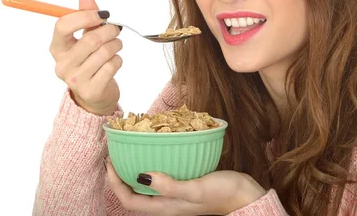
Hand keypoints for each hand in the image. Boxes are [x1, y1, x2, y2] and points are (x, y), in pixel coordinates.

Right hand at [49, 0, 122, 114]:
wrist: (95, 96)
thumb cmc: (90, 61)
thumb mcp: (85, 37)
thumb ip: (86, 16)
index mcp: (57, 47)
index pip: (63, 26)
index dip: (85, 16)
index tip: (102, 14)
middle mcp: (62, 64)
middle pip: (89, 40)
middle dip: (108, 31)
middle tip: (115, 29)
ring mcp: (75, 79)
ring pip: (104, 52)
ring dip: (116, 45)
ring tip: (115, 46)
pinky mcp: (91, 90)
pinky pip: (112, 66)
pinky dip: (118, 59)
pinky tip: (114, 61)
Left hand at [106, 159, 266, 215]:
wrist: (247, 196)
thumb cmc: (223, 194)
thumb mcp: (196, 189)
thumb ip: (170, 186)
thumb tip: (141, 175)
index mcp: (165, 207)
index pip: (129, 200)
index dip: (114, 183)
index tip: (110, 161)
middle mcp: (167, 203)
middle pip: (134, 193)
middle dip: (121, 175)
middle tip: (116, 153)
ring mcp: (177, 194)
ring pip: (148, 184)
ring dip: (136, 168)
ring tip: (132, 149)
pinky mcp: (186, 184)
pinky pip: (163, 176)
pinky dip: (155, 164)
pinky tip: (160, 150)